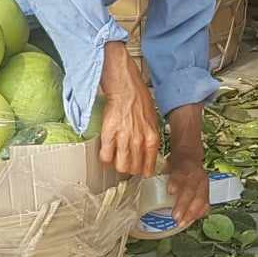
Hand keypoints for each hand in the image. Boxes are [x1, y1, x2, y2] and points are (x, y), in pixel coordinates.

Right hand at [98, 42, 161, 175]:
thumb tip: (146, 150)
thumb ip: (150, 136)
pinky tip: (106, 154)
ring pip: (120, 165)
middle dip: (130, 169)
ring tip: (116, 160)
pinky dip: (105, 158)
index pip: (148, 166)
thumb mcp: (152, 119)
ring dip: (117, 165)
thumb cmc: (139, 97)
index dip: (143, 171)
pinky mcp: (109, 133)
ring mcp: (124, 138)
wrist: (125, 85)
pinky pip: (105, 155)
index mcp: (152, 137)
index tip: (141, 171)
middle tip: (127, 164)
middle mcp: (139, 140)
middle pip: (133, 168)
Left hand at [166, 157, 210, 228]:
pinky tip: (191, 221)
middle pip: (191, 190)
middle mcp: (196, 174)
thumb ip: (159, 175)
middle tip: (175, 216)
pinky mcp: (206, 192)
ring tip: (182, 223)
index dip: (176, 182)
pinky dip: (198, 214)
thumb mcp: (166, 164)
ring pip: (200, 199)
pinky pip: (205, 204)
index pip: (181, 173)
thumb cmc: (176, 164)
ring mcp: (203, 183)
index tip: (170, 191)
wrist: (191, 157)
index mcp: (184, 165)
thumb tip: (144, 187)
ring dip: (191, 213)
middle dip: (183, 204)